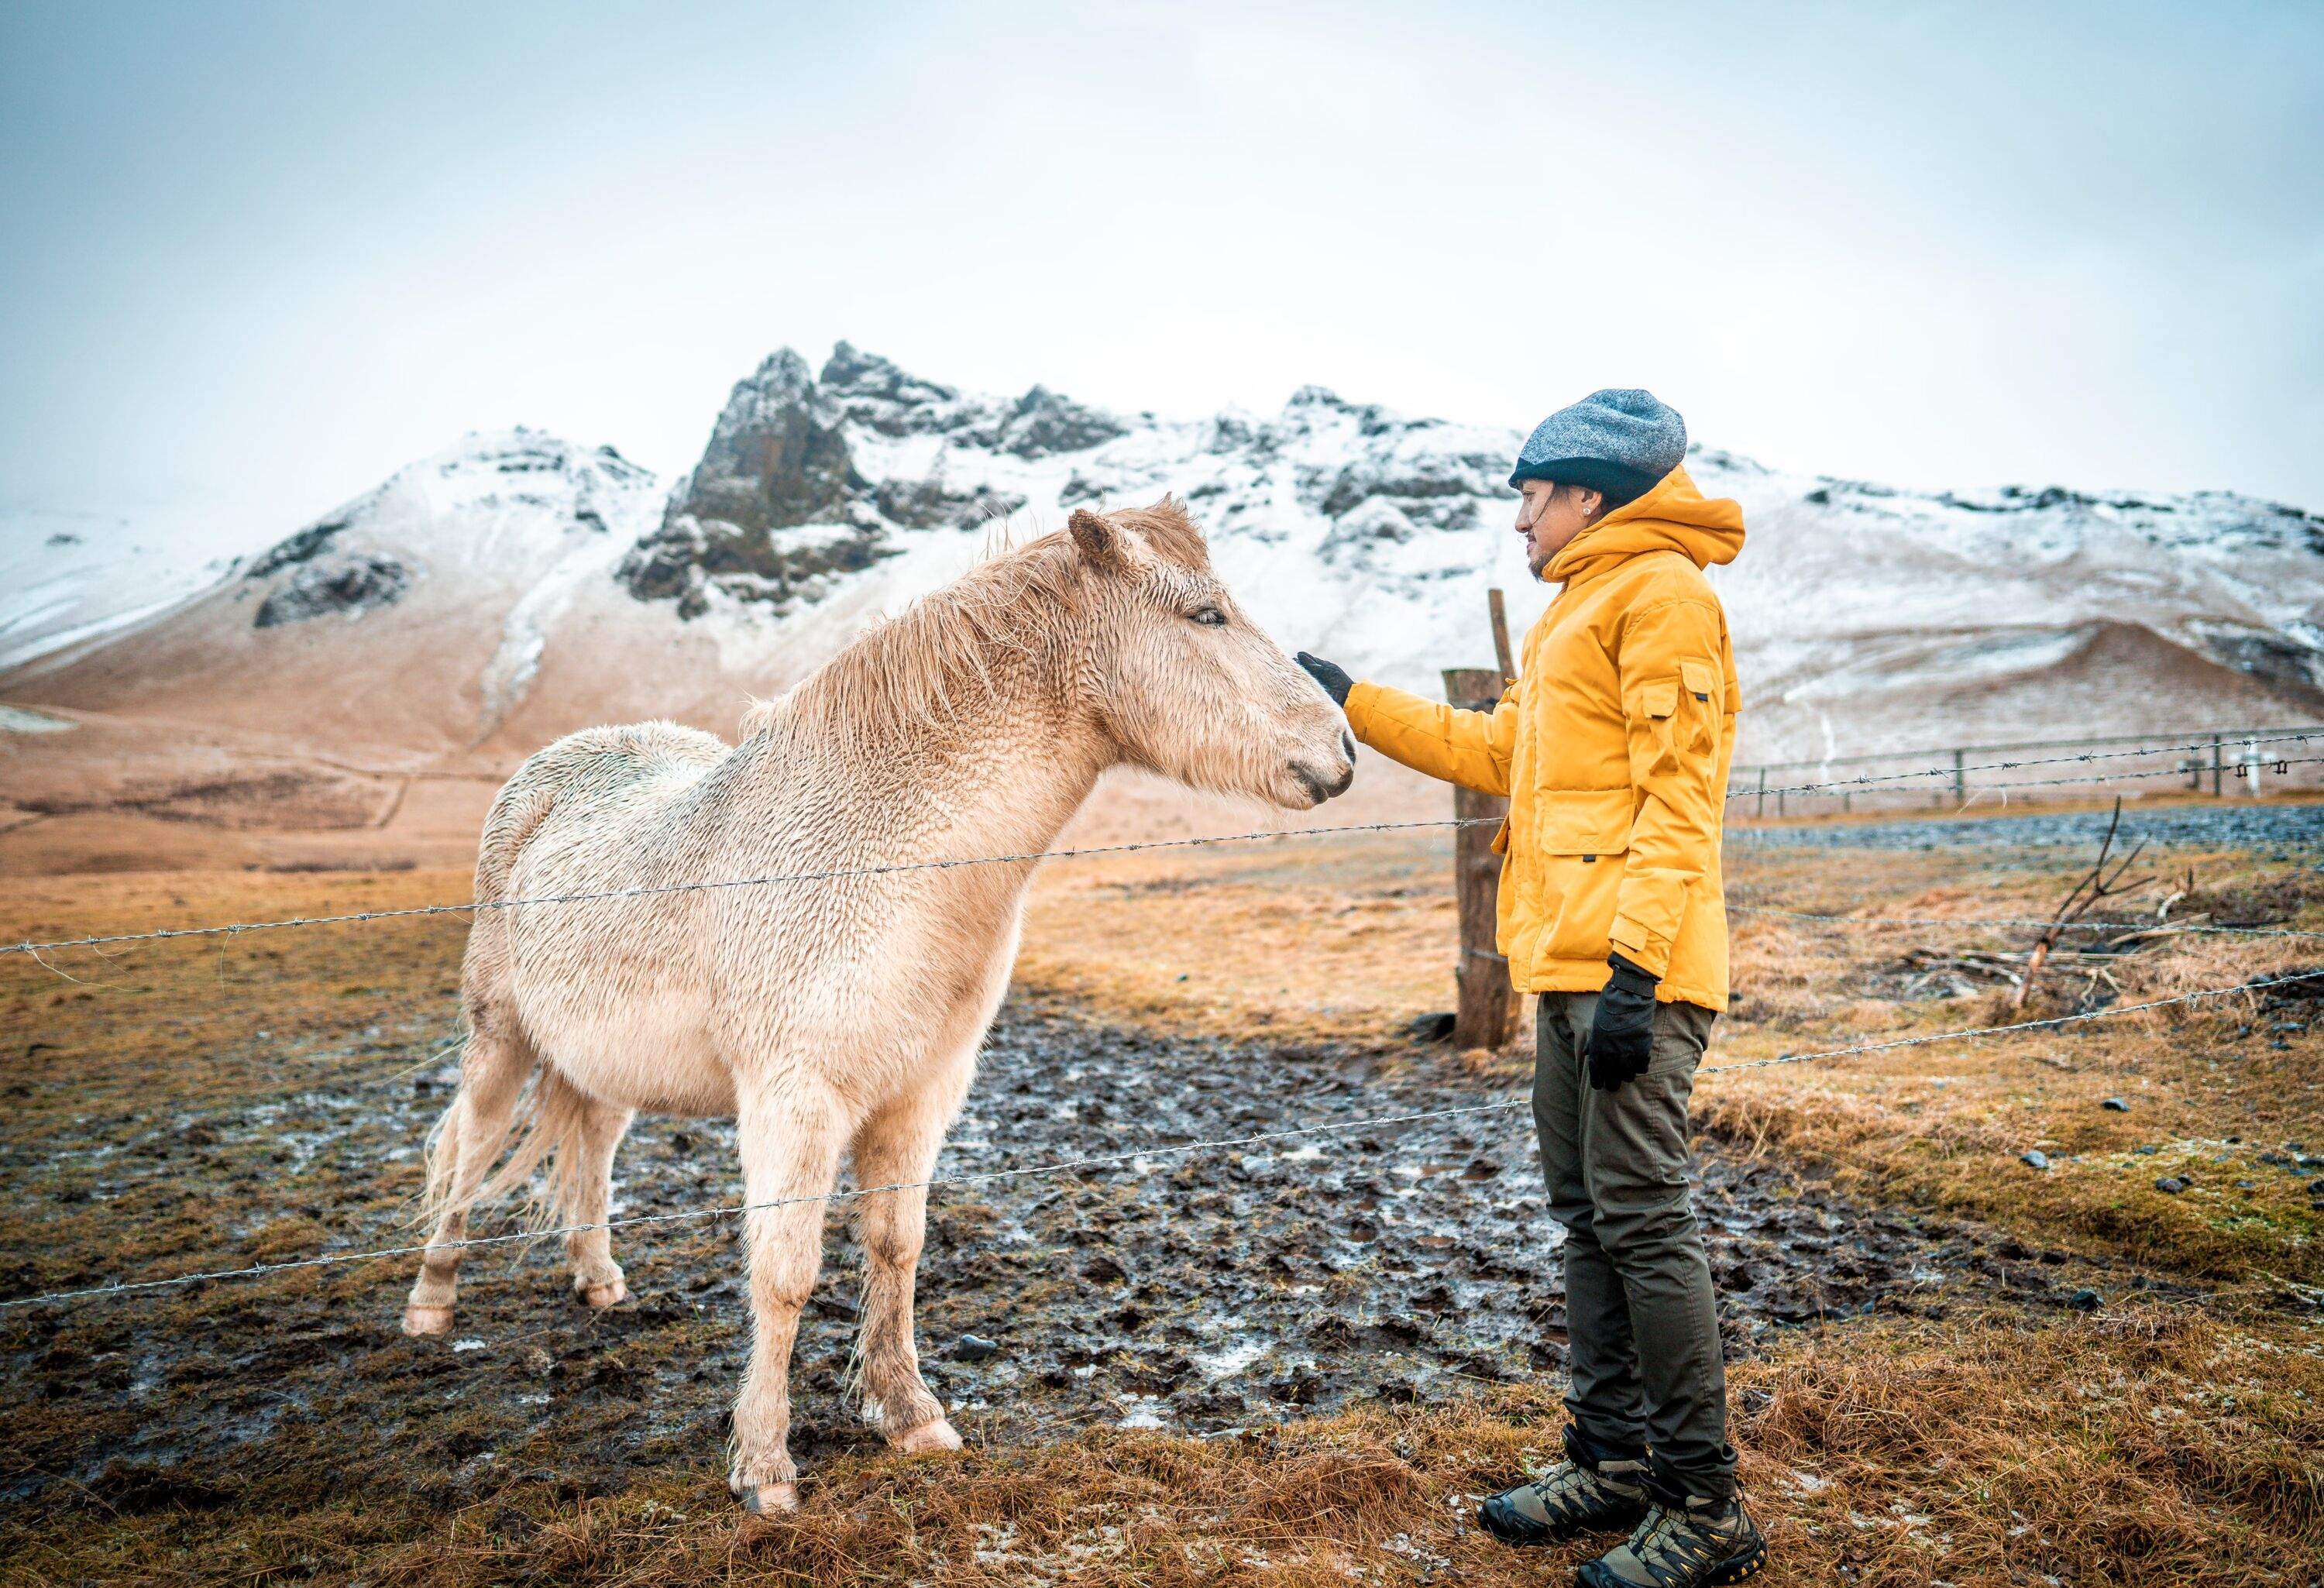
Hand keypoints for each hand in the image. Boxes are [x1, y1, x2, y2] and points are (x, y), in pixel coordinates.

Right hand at [1295, 652, 1352, 706]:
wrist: (1347, 696)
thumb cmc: (1340, 681)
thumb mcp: (1328, 670)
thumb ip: (1314, 665)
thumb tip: (1299, 655)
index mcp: (1320, 667)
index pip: (1308, 661)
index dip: (1302, 659)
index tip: (1296, 657)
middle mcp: (1315, 674)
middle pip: (1303, 668)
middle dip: (1297, 666)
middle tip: (1292, 664)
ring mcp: (1312, 683)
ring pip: (1301, 677)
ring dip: (1297, 674)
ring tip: (1291, 671)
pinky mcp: (1311, 692)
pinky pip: (1303, 686)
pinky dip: (1298, 683)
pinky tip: (1294, 680)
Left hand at [1586, 953, 1658, 1090]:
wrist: (1628, 995)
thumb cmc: (1609, 1007)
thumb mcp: (1596, 1024)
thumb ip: (1593, 1042)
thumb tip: (1586, 1054)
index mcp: (1597, 1047)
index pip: (1595, 1072)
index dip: (1597, 1081)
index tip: (1599, 1086)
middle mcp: (1611, 1053)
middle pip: (1612, 1078)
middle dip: (1612, 1084)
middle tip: (1614, 1085)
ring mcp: (1627, 1052)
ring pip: (1628, 1075)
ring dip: (1627, 1076)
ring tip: (1627, 1075)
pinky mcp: (1642, 1048)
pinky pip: (1642, 1066)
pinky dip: (1641, 1068)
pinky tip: (1639, 1065)